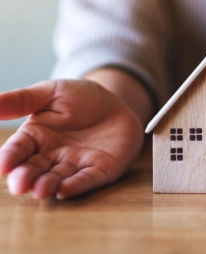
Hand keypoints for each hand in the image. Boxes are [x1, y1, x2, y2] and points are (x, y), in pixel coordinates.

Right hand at [0, 80, 143, 198]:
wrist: (117, 103)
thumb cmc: (81, 98)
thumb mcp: (52, 92)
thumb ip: (22, 100)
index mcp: (36, 137)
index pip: (18, 149)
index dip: (10, 158)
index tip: (3, 166)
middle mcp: (52, 155)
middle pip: (35, 169)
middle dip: (26, 177)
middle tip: (20, 184)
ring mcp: (76, 164)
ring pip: (58, 178)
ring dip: (49, 185)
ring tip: (41, 190)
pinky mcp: (100, 169)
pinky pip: (88, 179)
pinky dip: (77, 185)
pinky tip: (65, 190)